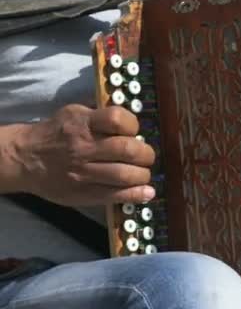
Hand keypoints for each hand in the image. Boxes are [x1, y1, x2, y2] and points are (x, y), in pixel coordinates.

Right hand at [14, 104, 155, 206]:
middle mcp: (84, 147)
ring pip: (125, 174)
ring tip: (143, 174)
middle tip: (146, 157)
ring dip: (143, 175)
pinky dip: (136, 194)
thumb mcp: (74, 113)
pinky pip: (115, 195)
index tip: (134, 132)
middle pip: (127, 150)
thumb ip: (101, 115)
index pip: (118, 119)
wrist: (25, 158)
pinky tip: (147, 193)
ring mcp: (84, 172)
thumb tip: (132, 121)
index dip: (133, 125)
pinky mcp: (83, 193)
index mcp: (83, 123)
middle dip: (146, 154)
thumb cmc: (56, 133)